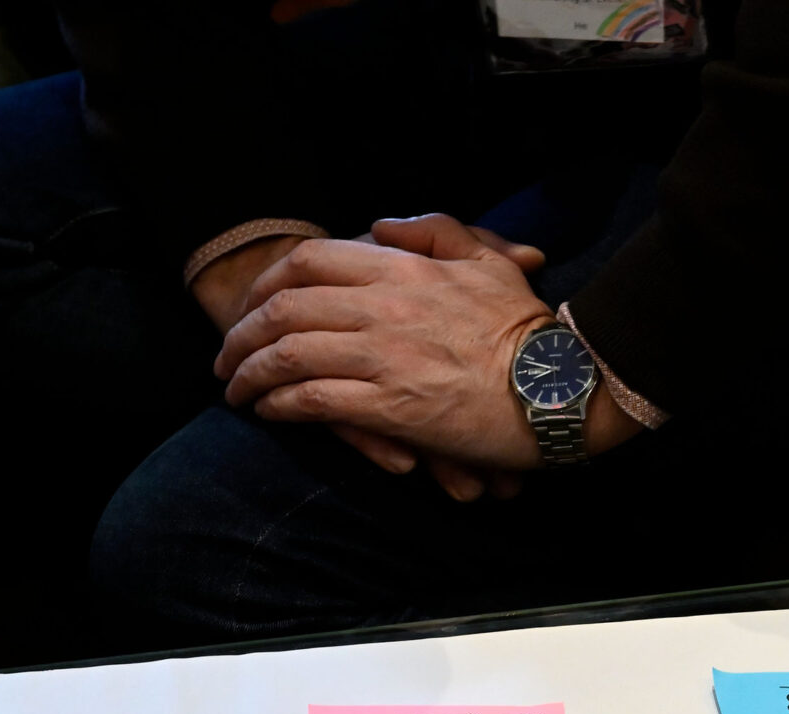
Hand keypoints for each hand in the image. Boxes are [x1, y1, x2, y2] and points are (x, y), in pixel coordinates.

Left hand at [217, 218, 635, 501]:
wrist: (561, 388)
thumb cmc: (529, 330)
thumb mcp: (488, 260)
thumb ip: (434, 231)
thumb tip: (382, 226)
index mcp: (403, 269)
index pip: (311, 260)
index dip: (268, 282)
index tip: (255, 304)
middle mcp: (383, 307)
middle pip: (284, 307)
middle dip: (242, 332)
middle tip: (227, 355)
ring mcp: (383, 357)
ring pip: (288, 354)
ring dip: (249, 373)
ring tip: (235, 389)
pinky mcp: (391, 407)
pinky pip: (314, 401)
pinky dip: (280, 405)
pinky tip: (269, 412)